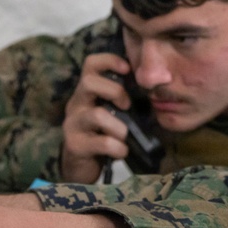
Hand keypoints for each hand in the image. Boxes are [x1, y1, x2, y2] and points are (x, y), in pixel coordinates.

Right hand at [61, 52, 133, 182]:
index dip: (109, 60)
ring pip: (96, 114)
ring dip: (119, 126)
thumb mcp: (113, 113)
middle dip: (115, 91)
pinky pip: (101, 142)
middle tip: (127, 106)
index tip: (128, 69)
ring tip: (125, 136)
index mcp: (87, 92)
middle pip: (89, 82)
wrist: (81, 166)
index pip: (90, 64)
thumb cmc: (102, 135)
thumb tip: (154, 90)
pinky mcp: (75, 145)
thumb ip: (124, 100)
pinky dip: (117, 147)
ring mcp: (73, 124)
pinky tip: (122, 151)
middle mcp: (76, 104)